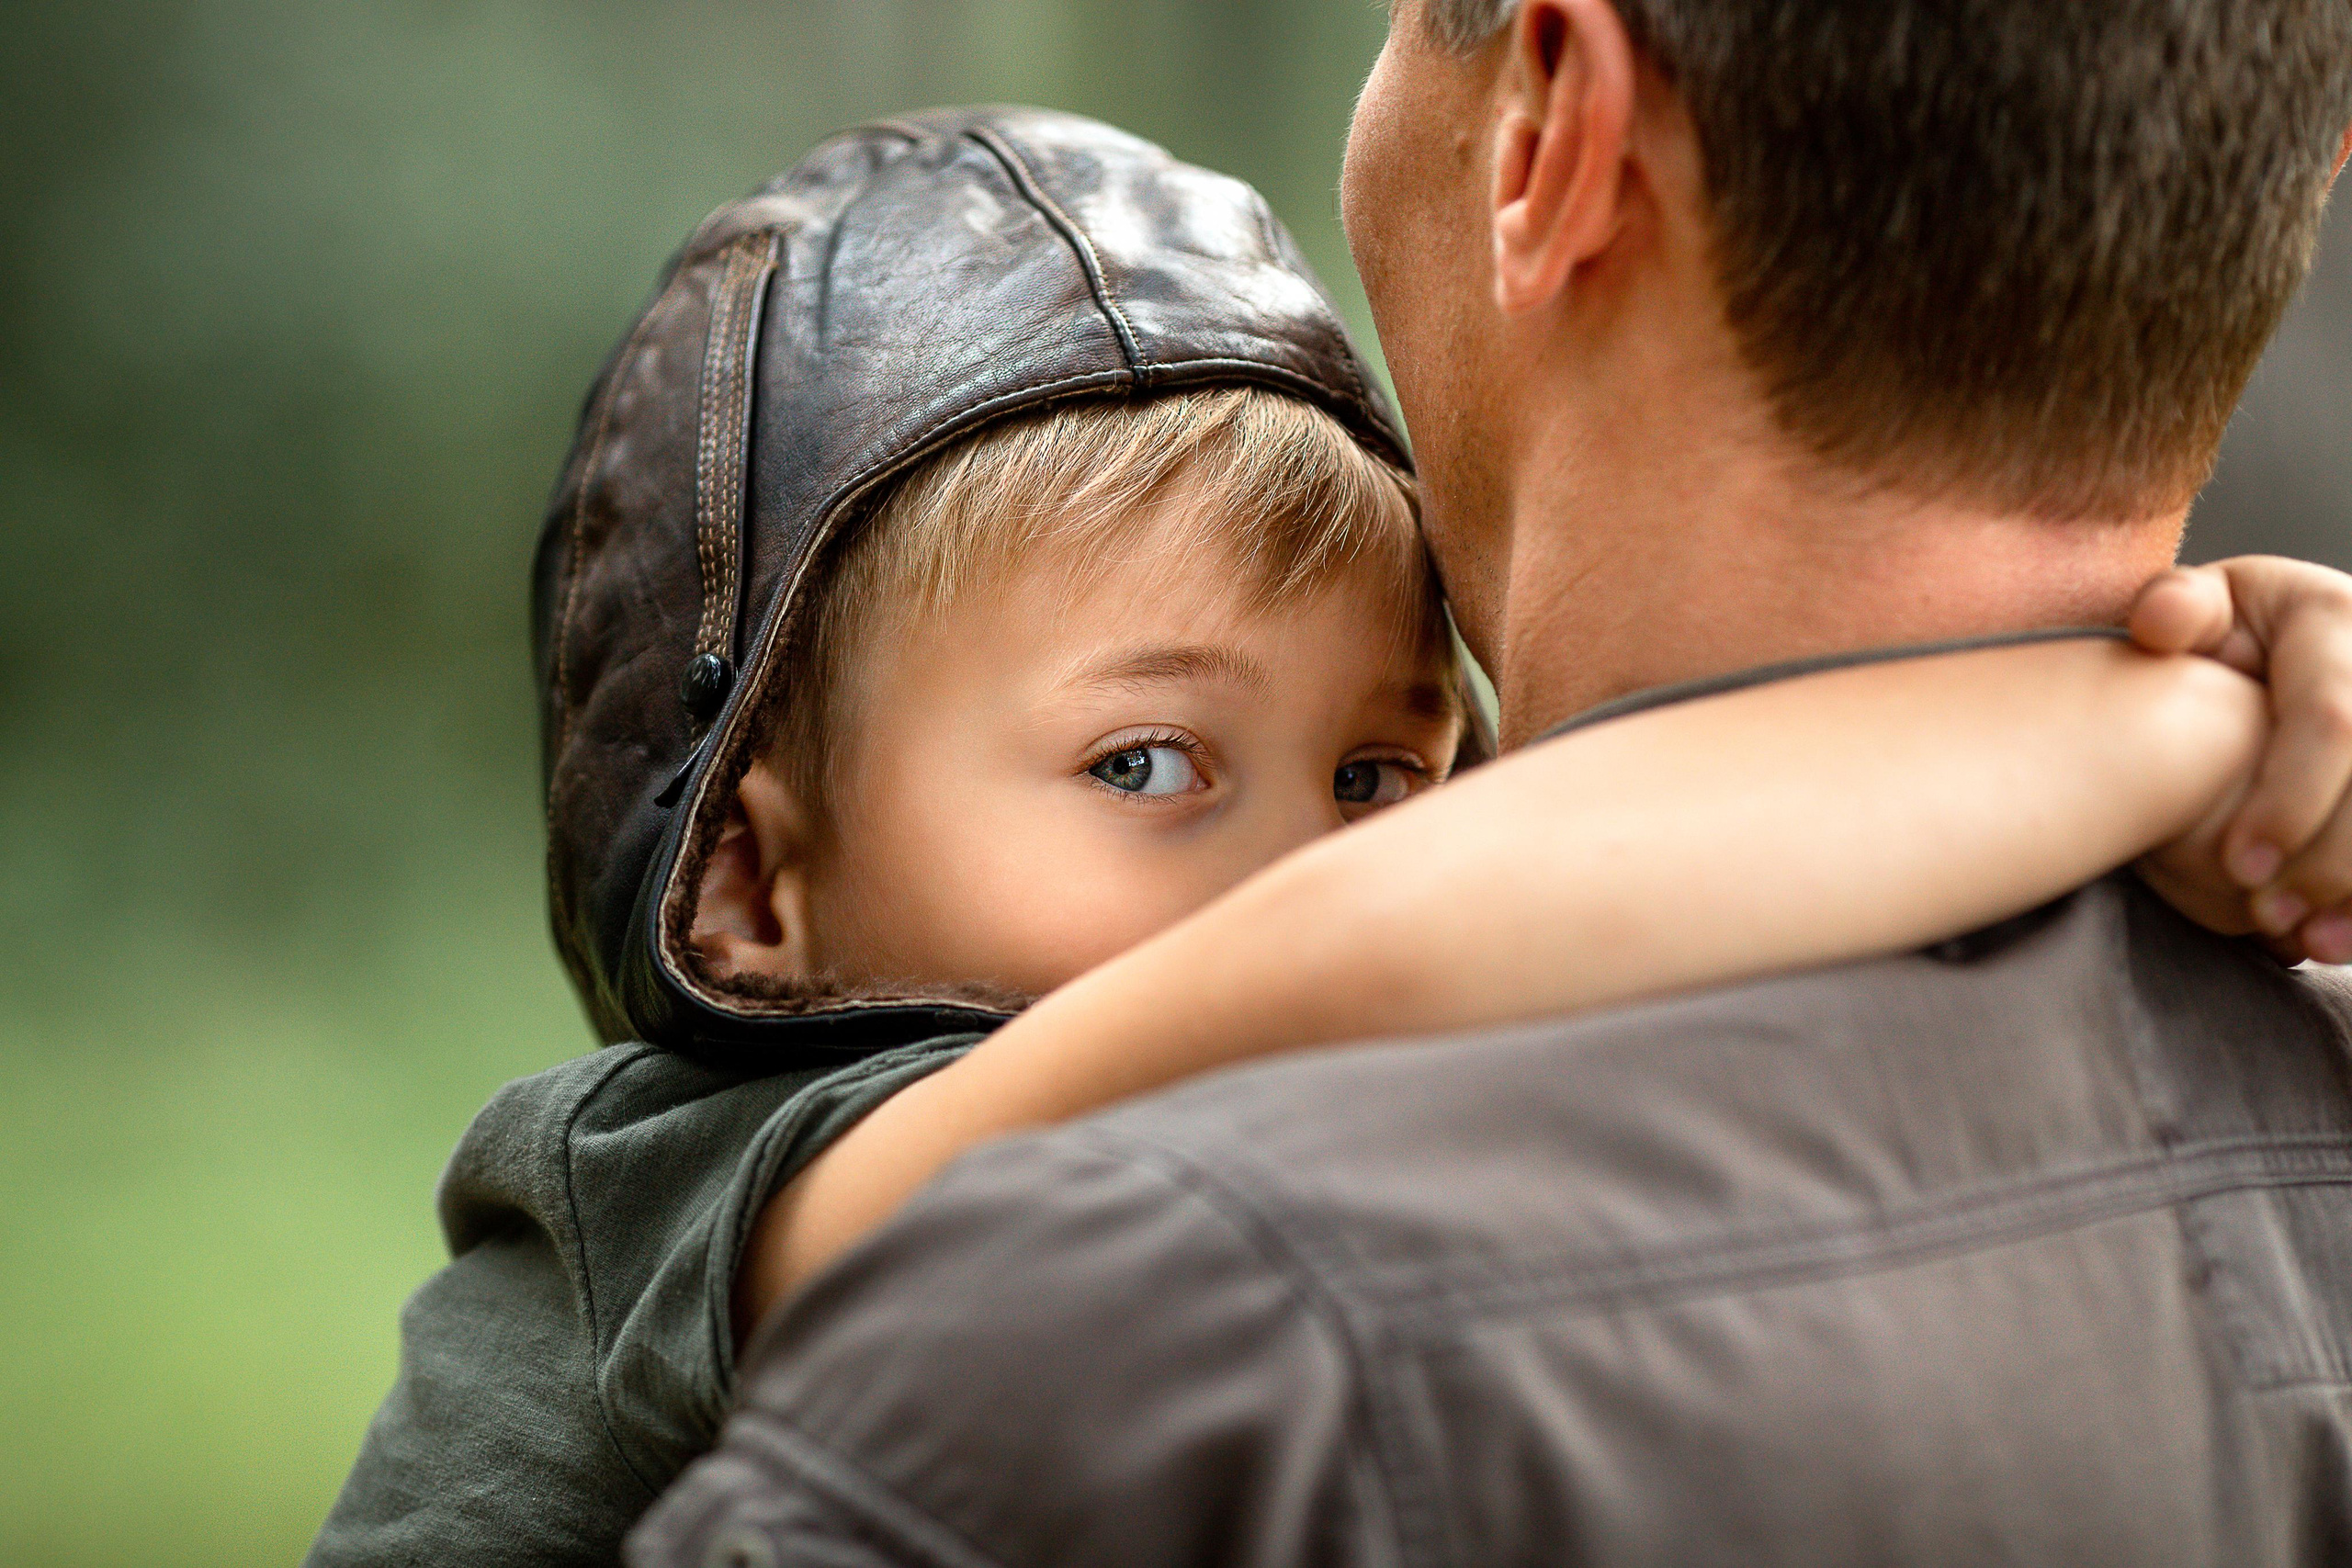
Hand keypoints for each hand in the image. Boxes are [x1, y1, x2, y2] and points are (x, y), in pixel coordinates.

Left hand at [2131, 556, 2351, 962]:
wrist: (2270, 646)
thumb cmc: (2219, 632)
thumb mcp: (2200, 607)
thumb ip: (2178, 610)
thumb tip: (2160, 622)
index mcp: (2333, 617)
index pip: (2330, 719)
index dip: (2291, 799)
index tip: (2236, 866)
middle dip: (2328, 858)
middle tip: (2266, 917)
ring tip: (2308, 944)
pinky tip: (2337, 942)